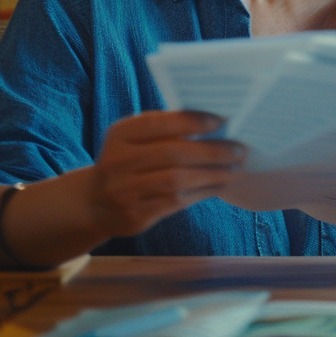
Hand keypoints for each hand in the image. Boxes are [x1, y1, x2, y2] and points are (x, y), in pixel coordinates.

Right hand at [85, 110, 244, 237]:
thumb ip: (166, 128)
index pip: (159, 123)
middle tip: (239, 149)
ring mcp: (123, 191)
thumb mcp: (136, 140)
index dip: (192, 121)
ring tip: (235, 169)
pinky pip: (176, 202)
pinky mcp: (134, 216)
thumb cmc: (130, 161)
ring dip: (212, 174)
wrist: (95, 203)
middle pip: (173, 153)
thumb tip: (217, 121)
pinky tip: (219, 185)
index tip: (222, 120)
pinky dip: (202, 192)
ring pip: (177, 180)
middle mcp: (118, 162)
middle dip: (212, 151)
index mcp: (120, 135)